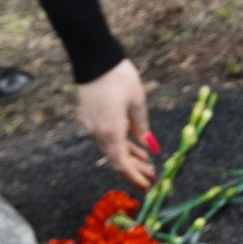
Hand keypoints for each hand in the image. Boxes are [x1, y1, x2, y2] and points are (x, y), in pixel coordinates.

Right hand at [76, 59, 154, 188]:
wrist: (94, 59)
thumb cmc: (119, 78)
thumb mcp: (137, 103)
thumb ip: (142, 127)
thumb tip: (149, 146)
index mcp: (111, 132)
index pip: (121, 164)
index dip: (134, 177)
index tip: (147, 185)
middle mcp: (98, 132)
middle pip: (116, 159)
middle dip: (134, 169)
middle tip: (152, 175)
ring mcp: (92, 125)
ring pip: (111, 148)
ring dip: (129, 156)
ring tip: (147, 161)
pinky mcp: (90, 117)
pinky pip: (106, 138)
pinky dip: (121, 144)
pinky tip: (134, 145)